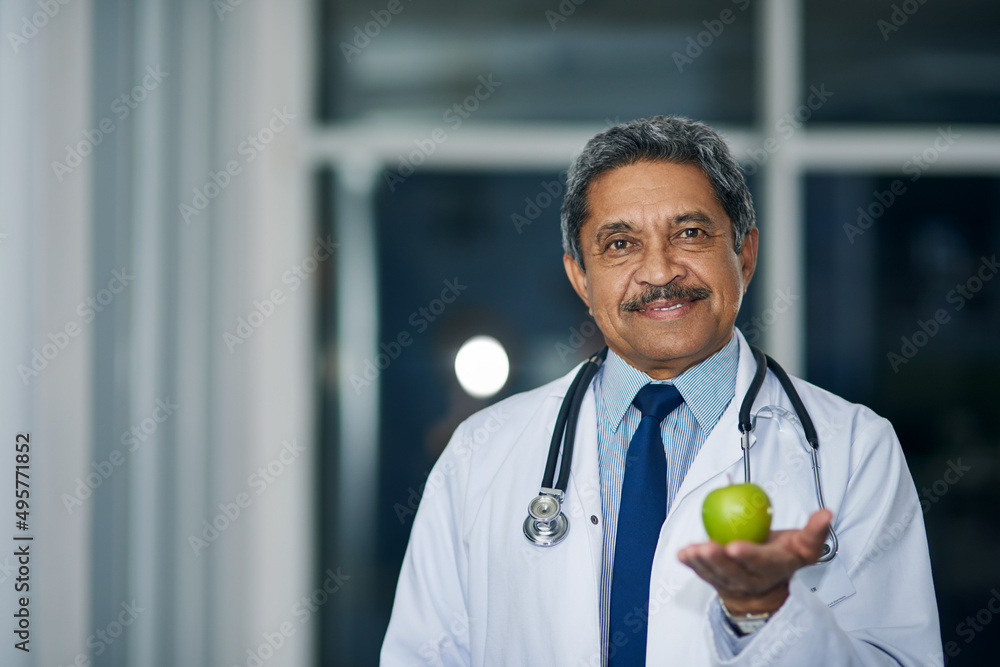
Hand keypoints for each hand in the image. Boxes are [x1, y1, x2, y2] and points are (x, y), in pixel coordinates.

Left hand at [677, 509, 832, 614]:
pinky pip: (703, 574)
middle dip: (720, 561)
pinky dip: (692, 564)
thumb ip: (815, 530)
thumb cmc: (782, 558)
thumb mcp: (804, 546)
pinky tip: (682, 554)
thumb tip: (826, 512)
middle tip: (709, 547)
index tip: (736, 546)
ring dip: (702, 562)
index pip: (763, 562)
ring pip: (716, 574)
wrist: (767, 588)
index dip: (750, 555)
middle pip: (735, 572)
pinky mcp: (717, 581)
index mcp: (774, 567)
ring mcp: (733, 582)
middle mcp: (752, 578)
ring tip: (692, 550)